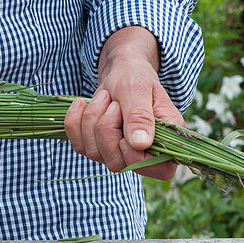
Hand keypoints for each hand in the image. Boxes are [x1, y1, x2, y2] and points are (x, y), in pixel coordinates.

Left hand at [64, 27, 181, 179]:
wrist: (119, 72)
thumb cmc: (135, 78)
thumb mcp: (138, 90)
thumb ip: (140, 116)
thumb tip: (140, 144)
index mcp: (168, 140)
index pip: (160, 170)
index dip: (136, 154)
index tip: (124, 125)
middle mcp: (145, 152)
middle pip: (117, 162)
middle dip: (107, 128)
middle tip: (114, 103)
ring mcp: (118, 153)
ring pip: (94, 153)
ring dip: (92, 119)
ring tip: (104, 97)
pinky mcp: (98, 148)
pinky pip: (78, 145)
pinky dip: (75, 121)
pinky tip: (82, 104)